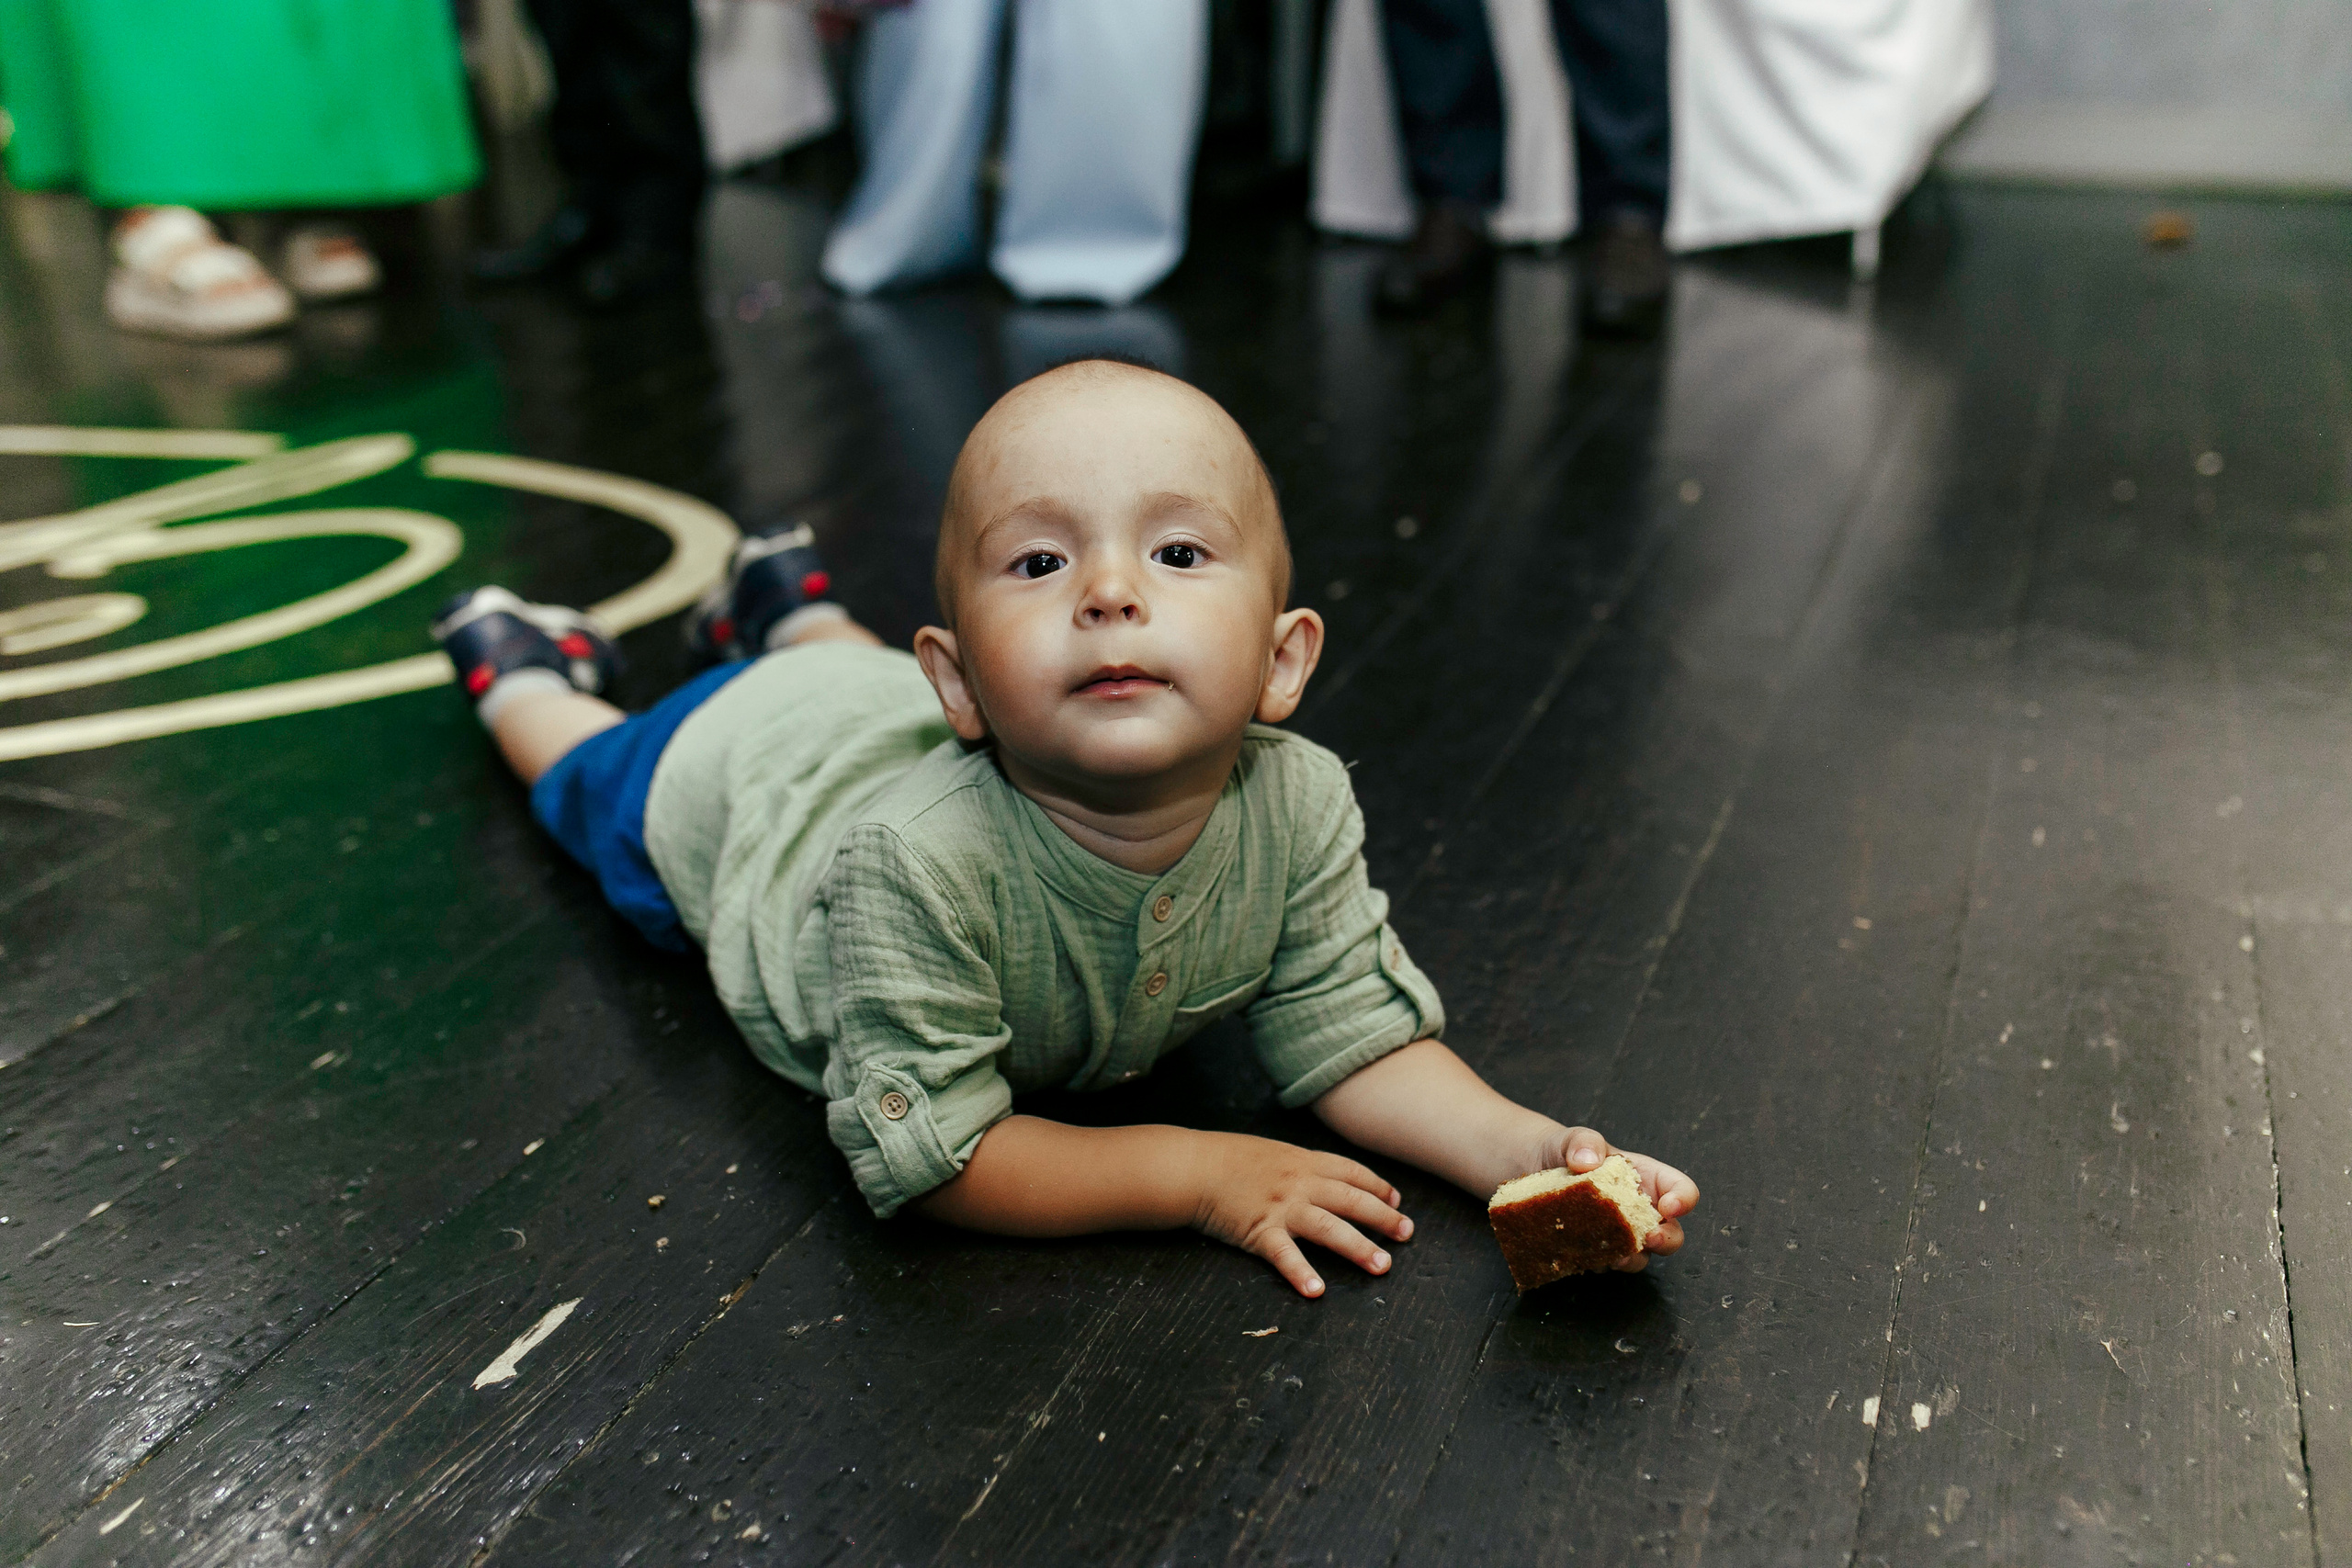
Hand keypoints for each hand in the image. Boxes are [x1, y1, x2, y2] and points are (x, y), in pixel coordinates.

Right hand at [1189, 1132, 1412, 1297]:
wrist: (1192, 1166)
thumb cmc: (1227, 1159)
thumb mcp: (1271, 1152)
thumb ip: (1299, 1166)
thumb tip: (1323, 1177)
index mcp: (1303, 1161)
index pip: (1351, 1172)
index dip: (1377, 1187)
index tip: (1396, 1201)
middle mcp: (1299, 1183)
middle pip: (1351, 1200)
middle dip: (1383, 1218)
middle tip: (1406, 1234)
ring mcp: (1281, 1207)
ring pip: (1329, 1227)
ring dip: (1359, 1247)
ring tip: (1382, 1266)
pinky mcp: (1259, 1230)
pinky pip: (1285, 1255)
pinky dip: (1301, 1273)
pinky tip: (1317, 1291)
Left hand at [1543, 1126, 1698, 1271]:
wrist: (1532, 1168)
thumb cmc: (1563, 1150)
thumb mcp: (1573, 1138)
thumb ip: (1584, 1142)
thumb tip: (1587, 1161)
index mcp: (1646, 1178)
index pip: (1680, 1189)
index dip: (1683, 1199)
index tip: (1668, 1206)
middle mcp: (1638, 1209)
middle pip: (1671, 1233)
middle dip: (1666, 1240)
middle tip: (1649, 1238)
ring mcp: (1619, 1234)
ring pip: (1640, 1256)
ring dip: (1632, 1259)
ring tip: (1615, 1257)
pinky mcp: (1595, 1250)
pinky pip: (1605, 1264)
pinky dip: (1598, 1264)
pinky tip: (1583, 1257)